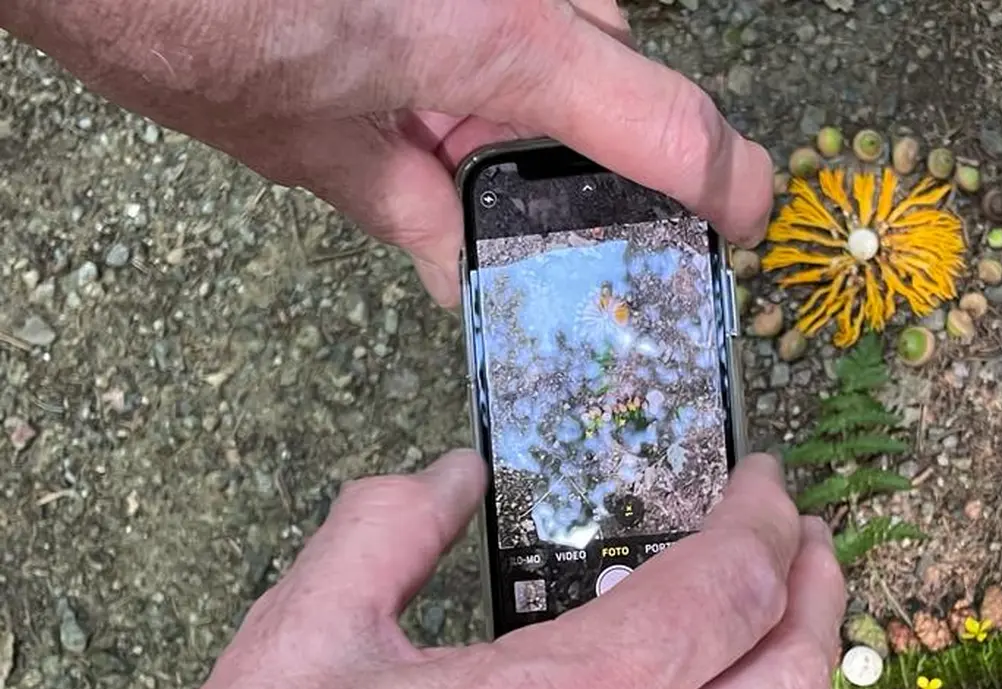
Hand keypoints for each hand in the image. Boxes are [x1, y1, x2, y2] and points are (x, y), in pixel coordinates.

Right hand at [0, 451, 843, 688]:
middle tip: (806, 535)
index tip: (764, 480)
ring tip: (785, 616)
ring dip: (799, 675)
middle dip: (817, 591)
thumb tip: (448, 479)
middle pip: (790, 681)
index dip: (764, 521)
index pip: (728, 594)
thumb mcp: (298, 639)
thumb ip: (387, 531)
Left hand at [3, 0, 772, 304]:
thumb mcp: (311, 147)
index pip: (673, 127)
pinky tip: (408, 74)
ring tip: (431, 126)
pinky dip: (475, 46)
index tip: (743, 228)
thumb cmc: (184, 10)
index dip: (729, 189)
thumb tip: (458, 274)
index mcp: (507, 43)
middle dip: (578, 137)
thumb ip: (411, 209)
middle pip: (610, 63)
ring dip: (516, 88)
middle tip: (523, 200)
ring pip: (555, 23)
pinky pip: (507, 5)